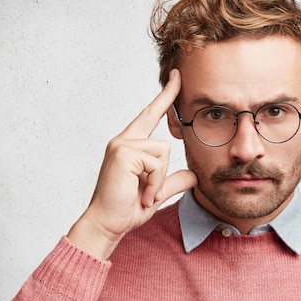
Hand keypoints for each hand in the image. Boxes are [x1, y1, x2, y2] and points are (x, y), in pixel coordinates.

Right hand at [68, 69, 196, 259]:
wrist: (107, 224)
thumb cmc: (127, 208)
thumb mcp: (156, 192)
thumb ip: (173, 181)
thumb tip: (193, 175)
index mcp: (130, 145)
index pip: (151, 114)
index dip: (166, 96)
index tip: (178, 76)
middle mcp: (123, 140)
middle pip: (163, 137)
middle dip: (162, 152)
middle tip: (150, 170)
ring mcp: (122, 145)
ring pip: (163, 151)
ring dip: (158, 180)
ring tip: (143, 193)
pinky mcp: (124, 153)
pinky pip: (156, 163)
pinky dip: (154, 183)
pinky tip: (142, 193)